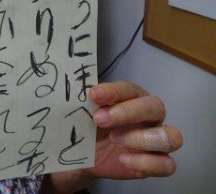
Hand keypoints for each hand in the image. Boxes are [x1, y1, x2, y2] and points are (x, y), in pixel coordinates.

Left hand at [48, 81, 181, 192]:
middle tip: (99, 119)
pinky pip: (167, 165)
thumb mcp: (84, 111)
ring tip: (114, 139)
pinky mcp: (158, 163)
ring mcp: (157, 140)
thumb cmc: (89, 124)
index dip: (113, 91)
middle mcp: (150, 116)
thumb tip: (82, 92)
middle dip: (127, 112)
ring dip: (141, 138)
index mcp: (132, 97)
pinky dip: (146, 162)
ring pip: (171, 136)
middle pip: (156, 107)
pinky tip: (123, 158)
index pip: (130, 89)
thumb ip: (86, 101)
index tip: (93, 95)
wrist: (85, 153)